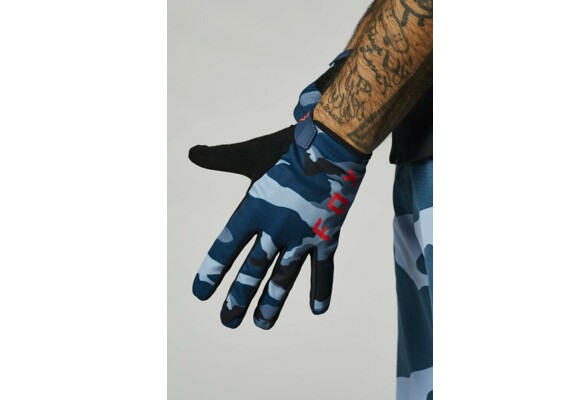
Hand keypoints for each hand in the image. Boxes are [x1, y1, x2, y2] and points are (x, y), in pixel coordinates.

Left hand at [189, 115, 368, 328]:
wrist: (334, 144)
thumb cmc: (289, 148)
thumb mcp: (250, 154)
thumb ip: (220, 158)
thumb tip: (191, 152)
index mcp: (254, 208)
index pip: (226, 246)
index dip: (212, 271)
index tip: (200, 293)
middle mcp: (276, 228)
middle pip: (253, 271)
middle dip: (238, 297)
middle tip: (227, 321)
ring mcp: (303, 236)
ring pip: (284, 277)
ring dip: (271, 302)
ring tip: (260, 324)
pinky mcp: (327, 237)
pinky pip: (323, 270)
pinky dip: (320, 290)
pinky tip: (316, 311)